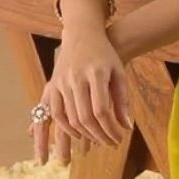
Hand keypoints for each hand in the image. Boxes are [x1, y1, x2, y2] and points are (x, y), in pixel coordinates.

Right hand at [27, 26, 133, 165]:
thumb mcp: (118, 73)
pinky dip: (66, 127)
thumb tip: (126, 127)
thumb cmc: (106, 55)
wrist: (82, 35)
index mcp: (96, 74)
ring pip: (70, 118)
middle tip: (111, 143)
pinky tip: (79, 135)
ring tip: (98, 140)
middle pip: (85, 117)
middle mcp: (76, 78)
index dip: (110, 128)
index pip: (102, 110)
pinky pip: (56, 113)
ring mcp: (62, 81)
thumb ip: (123, 100)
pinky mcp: (53, 85)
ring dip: (84, 135)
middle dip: (100, 135)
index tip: (119, 138)